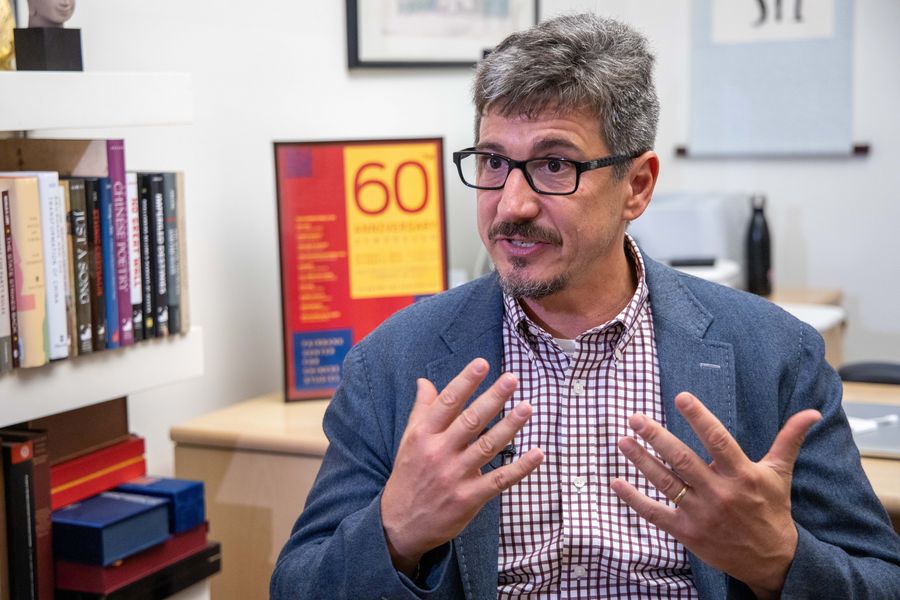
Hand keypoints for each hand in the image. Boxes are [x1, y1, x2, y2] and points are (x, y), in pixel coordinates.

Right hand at [381, 359, 543, 575]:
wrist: (399, 525)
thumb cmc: (408, 476)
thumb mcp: (409, 441)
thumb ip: (421, 410)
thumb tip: (424, 381)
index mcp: (423, 435)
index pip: (447, 403)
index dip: (465, 382)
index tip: (482, 363)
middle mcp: (439, 453)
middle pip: (471, 421)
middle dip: (493, 398)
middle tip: (513, 378)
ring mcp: (455, 476)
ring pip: (488, 446)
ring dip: (510, 426)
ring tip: (528, 407)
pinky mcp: (469, 498)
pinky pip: (499, 479)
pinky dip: (520, 467)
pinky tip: (537, 453)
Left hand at [610, 392, 820, 598]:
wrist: (773, 561)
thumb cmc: (773, 511)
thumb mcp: (780, 474)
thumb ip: (789, 440)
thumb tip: (811, 413)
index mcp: (742, 474)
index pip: (718, 440)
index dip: (700, 418)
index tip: (682, 397)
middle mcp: (720, 492)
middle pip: (683, 460)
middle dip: (657, 437)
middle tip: (635, 418)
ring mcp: (702, 514)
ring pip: (666, 483)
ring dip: (641, 462)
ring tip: (622, 441)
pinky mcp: (688, 532)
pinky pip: (655, 513)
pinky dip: (634, 499)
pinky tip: (616, 483)